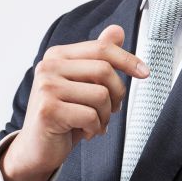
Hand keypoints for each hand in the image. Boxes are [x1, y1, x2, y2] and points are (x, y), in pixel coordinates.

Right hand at [1, 24, 149, 180]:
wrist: (36, 149)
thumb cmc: (63, 116)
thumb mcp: (84, 85)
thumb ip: (98, 58)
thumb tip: (117, 31)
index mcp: (58, 55)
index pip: (101, 48)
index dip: (127, 60)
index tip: (144, 72)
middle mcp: (49, 66)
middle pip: (104, 70)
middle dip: (117, 94)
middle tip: (111, 110)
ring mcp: (46, 87)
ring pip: (101, 95)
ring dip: (106, 115)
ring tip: (95, 123)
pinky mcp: (48, 109)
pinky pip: (90, 116)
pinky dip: (96, 128)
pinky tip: (87, 132)